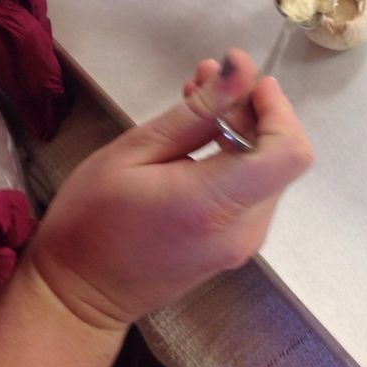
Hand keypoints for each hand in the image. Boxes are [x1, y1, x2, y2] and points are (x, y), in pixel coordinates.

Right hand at [26, 49, 312, 328]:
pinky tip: (202, 136)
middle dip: (254, 109)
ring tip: (198, 98)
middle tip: (208, 76)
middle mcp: (243, 228)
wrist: (78, 296)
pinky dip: (237, 156)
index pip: (288, 152)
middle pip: (280, 156)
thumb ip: (197, 112)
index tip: (249, 81)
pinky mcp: (238, 244)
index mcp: (214, 205)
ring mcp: (245, 241)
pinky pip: (254, 189)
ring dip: (244, 128)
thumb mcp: (134, 151)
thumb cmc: (91, 221)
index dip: (278, 109)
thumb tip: (243, 70)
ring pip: (269, 169)